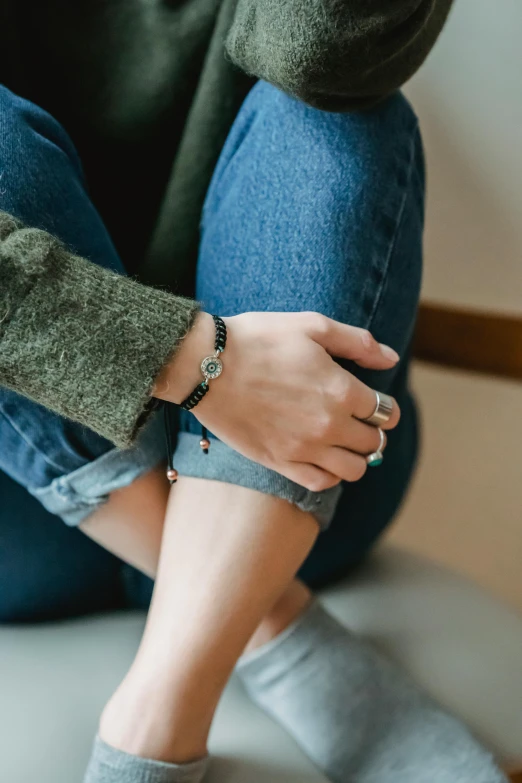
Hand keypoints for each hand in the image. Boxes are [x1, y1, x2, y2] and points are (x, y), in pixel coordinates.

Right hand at [154, 311, 399, 490]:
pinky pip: (321, 483)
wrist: (205, 365)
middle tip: (359, 420)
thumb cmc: (258, 339)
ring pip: (354, 470)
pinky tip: (322, 457)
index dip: (385, 407)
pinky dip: (330, 475)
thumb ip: (359, 343)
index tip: (375, 402)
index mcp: (342, 391)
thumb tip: (392, 360)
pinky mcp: (279, 462)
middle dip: (372, 431)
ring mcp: (304, 449)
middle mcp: (328, 426)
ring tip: (343, 441)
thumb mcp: (312, 326)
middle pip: (373, 443)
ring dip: (356, 456)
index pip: (385, 413)